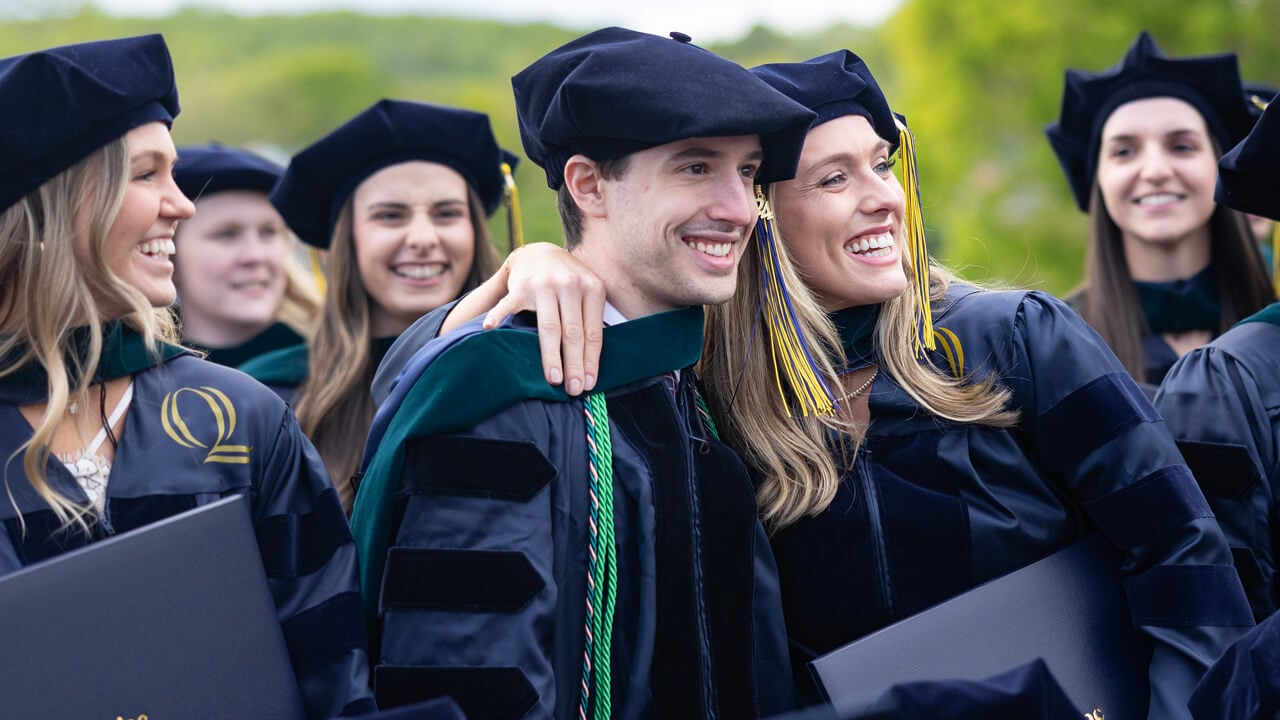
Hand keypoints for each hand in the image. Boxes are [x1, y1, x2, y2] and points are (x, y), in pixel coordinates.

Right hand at [443, 243, 604, 394]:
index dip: (591, 360)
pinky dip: (498, 316)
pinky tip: (491, 329)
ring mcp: (543, 285)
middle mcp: (569, 284)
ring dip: (550, 355)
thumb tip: (594, 365)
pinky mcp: (520, 286)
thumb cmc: (569, 283)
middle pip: (572, 332)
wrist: (540, 253)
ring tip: (553, 379)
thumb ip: (593, 319)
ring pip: (548, 326)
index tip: (589, 383)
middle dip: (573, 364)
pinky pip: (509, 305)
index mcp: (592, 287)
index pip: (593, 332)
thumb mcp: (588, 292)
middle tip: (573, 389)